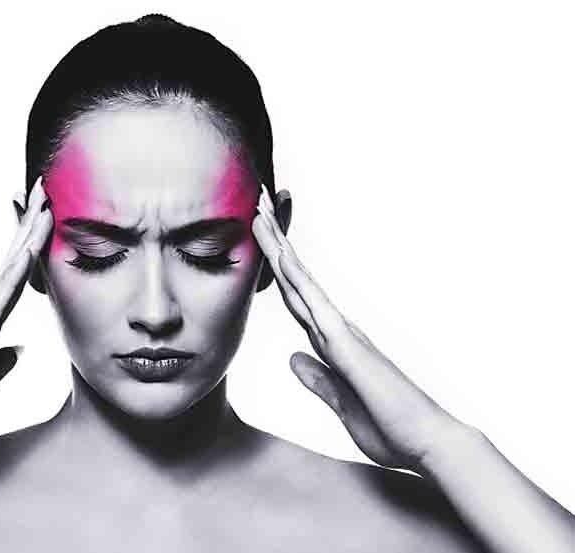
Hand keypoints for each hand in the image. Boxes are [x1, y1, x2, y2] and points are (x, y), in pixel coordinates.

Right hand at [0, 177, 52, 467]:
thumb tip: (16, 351)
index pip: (10, 282)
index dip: (28, 250)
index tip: (43, 219)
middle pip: (9, 266)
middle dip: (29, 228)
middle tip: (46, 189)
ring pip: (6, 274)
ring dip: (27, 238)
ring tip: (45, 204)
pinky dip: (14, 275)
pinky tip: (29, 253)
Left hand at [252, 187, 467, 471]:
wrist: (427, 444)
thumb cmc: (390, 427)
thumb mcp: (341, 404)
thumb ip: (319, 379)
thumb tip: (294, 358)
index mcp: (332, 344)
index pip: (295, 298)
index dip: (275, 269)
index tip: (260, 240)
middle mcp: (337, 330)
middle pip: (295, 279)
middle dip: (274, 243)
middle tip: (256, 204)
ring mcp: (343, 333)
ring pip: (302, 281)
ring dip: (279, 247)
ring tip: (260, 212)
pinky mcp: (349, 346)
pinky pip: (316, 305)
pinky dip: (298, 279)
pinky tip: (282, 257)